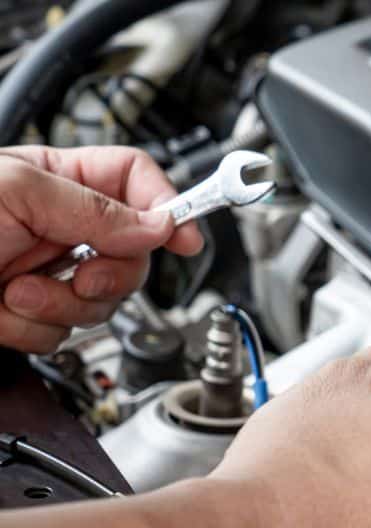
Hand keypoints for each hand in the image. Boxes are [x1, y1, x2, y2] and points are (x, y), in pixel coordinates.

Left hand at [0, 146, 202, 352]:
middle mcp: (60, 226)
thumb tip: (159, 224)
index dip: (167, 205)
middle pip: (134, 253)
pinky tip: (4, 310)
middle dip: (112, 274)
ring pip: (105, 301)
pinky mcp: (32, 314)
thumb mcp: (17, 191)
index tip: (185, 237)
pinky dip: (34, 330)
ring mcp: (49, 273)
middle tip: (85, 276)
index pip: (135, 180)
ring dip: (63, 306)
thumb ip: (93, 207)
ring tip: (19, 291)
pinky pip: (64, 334)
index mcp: (58, 181)